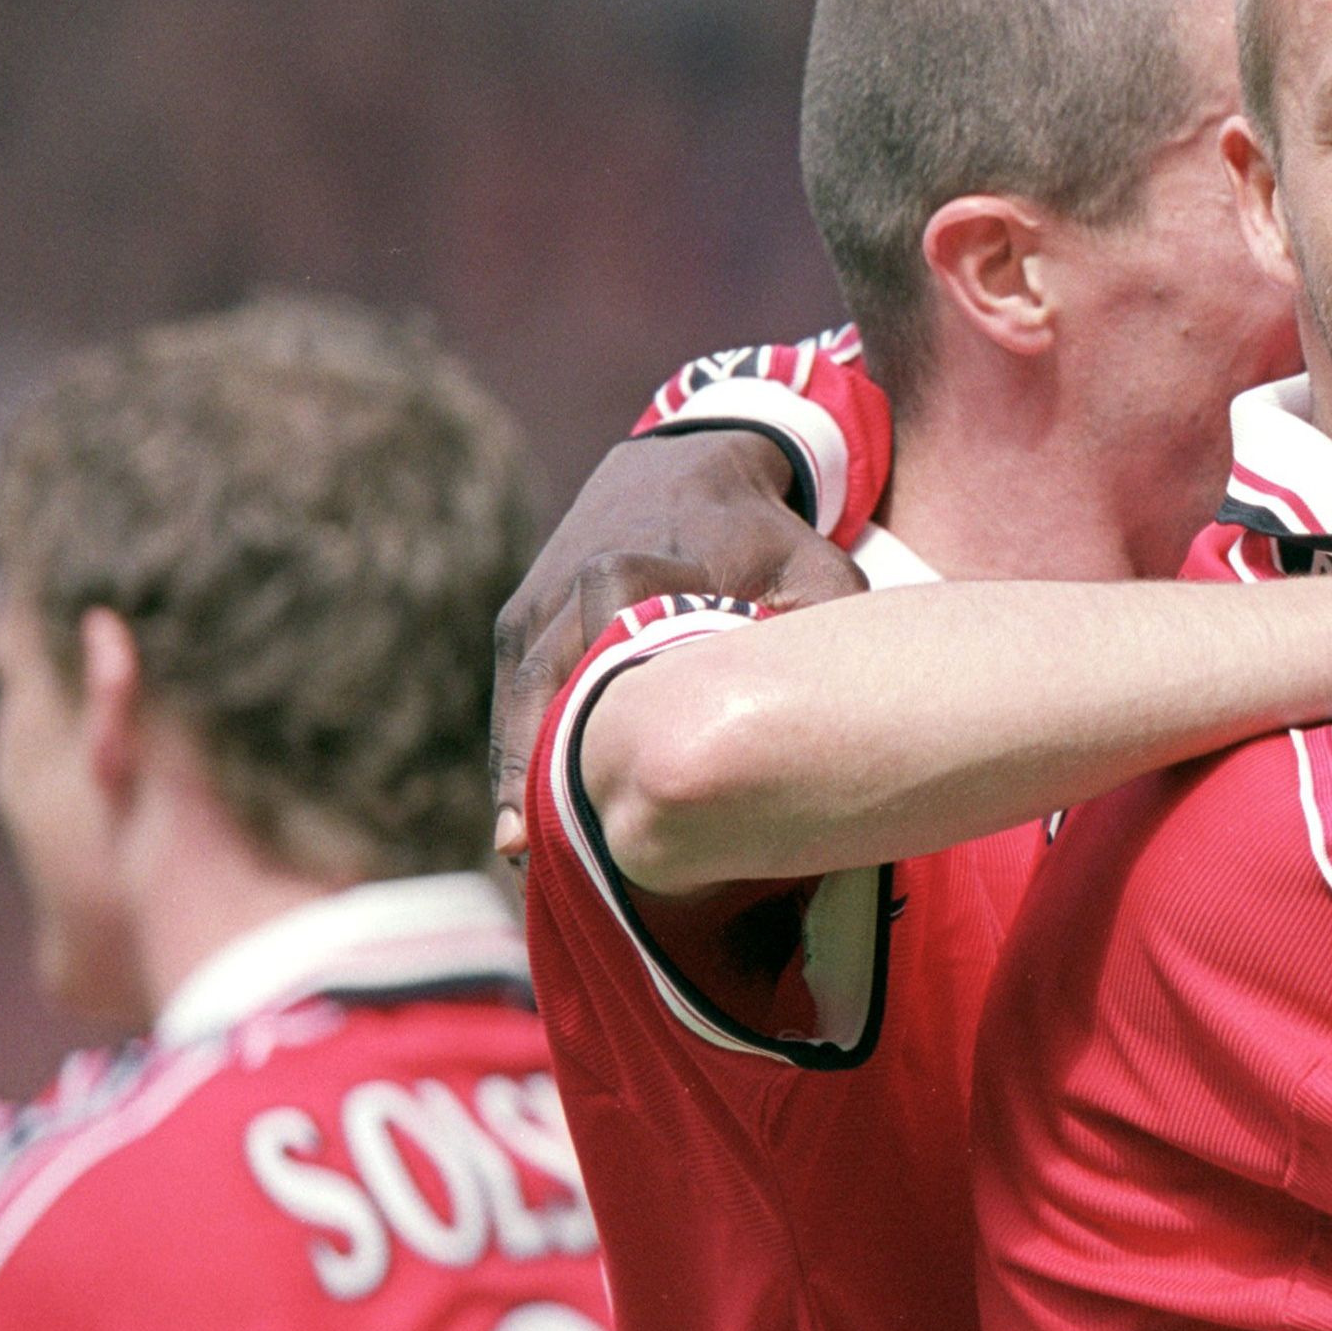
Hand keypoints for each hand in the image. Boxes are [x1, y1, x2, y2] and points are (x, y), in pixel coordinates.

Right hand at [492, 431, 867, 853]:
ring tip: (524, 860)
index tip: (587, 815)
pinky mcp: (519, 619)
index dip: (589, 744)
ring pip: (514, 706)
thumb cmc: (767, 533)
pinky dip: (513, 753)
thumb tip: (820, 723)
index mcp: (635, 574)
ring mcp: (533, 605)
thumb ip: (818, 636)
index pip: (600, 667)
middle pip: (539, 700)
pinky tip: (522, 820)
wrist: (690, 460)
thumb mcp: (814, 571)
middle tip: (540, 869)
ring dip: (515, 779)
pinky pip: (510, 696)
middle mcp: (567, 588)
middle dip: (536, 785)